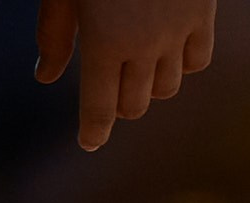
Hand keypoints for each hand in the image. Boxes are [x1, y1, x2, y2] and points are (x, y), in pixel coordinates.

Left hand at [35, 0, 215, 150]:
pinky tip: (167, 49)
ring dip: (147, 84)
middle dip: (117, 103)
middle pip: (134, 104)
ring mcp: (178, 33)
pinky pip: (197, 61)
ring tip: (135, 65)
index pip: (99, 108)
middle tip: (108, 89)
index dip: (93, 130)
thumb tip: (45, 77)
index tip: (89, 140)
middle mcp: (144, 46)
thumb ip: (56, 32)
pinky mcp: (203, 15)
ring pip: (166, 87)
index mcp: (104, 42)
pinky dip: (181, 63)